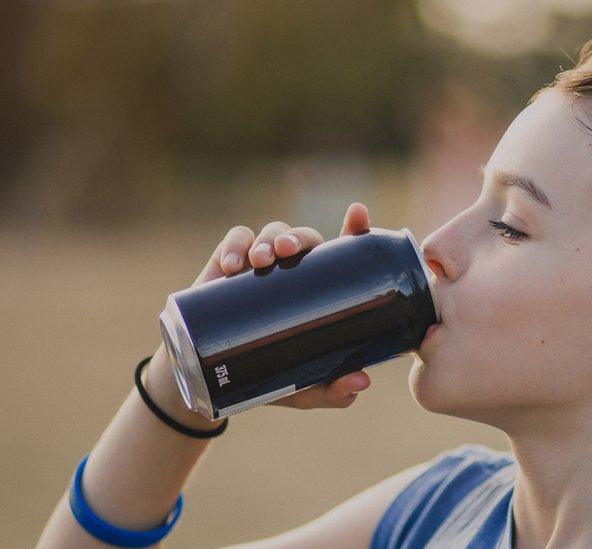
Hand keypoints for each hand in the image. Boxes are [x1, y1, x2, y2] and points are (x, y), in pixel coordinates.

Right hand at [175, 203, 373, 410]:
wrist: (212, 382)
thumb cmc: (269, 376)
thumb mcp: (303, 388)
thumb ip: (332, 389)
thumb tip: (360, 380)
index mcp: (321, 288)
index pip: (343, 253)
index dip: (354, 229)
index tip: (358, 214)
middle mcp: (294, 270)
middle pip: (305, 238)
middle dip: (299, 237)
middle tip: (289, 251)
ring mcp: (260, 264)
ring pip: (271, 233)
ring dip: (268, 239)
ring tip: (262, 260)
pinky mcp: (227, 264)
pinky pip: (235, 240)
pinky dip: (234, 246)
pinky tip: (231, 266)